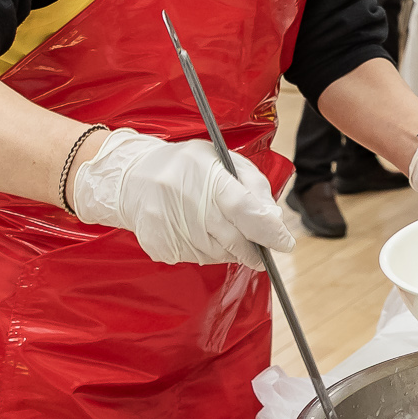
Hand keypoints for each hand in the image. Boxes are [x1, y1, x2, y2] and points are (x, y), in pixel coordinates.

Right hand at [69, 129, 294, 265]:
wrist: (132, 178)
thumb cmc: (187, 167)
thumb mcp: (222, 160)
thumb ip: (252, 186)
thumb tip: (273, 219)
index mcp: (205, 174)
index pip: (243, 208)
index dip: (268, 230)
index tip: (285, 243)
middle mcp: (185, 200)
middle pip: (234, 240)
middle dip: (254, 249)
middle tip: (262, 251)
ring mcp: (169, 226)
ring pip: (218, 254)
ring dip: (230, 249)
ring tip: (220, 229)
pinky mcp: (159, 246)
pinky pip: (197, 258)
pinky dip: (207, 251)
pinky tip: (198, 232)